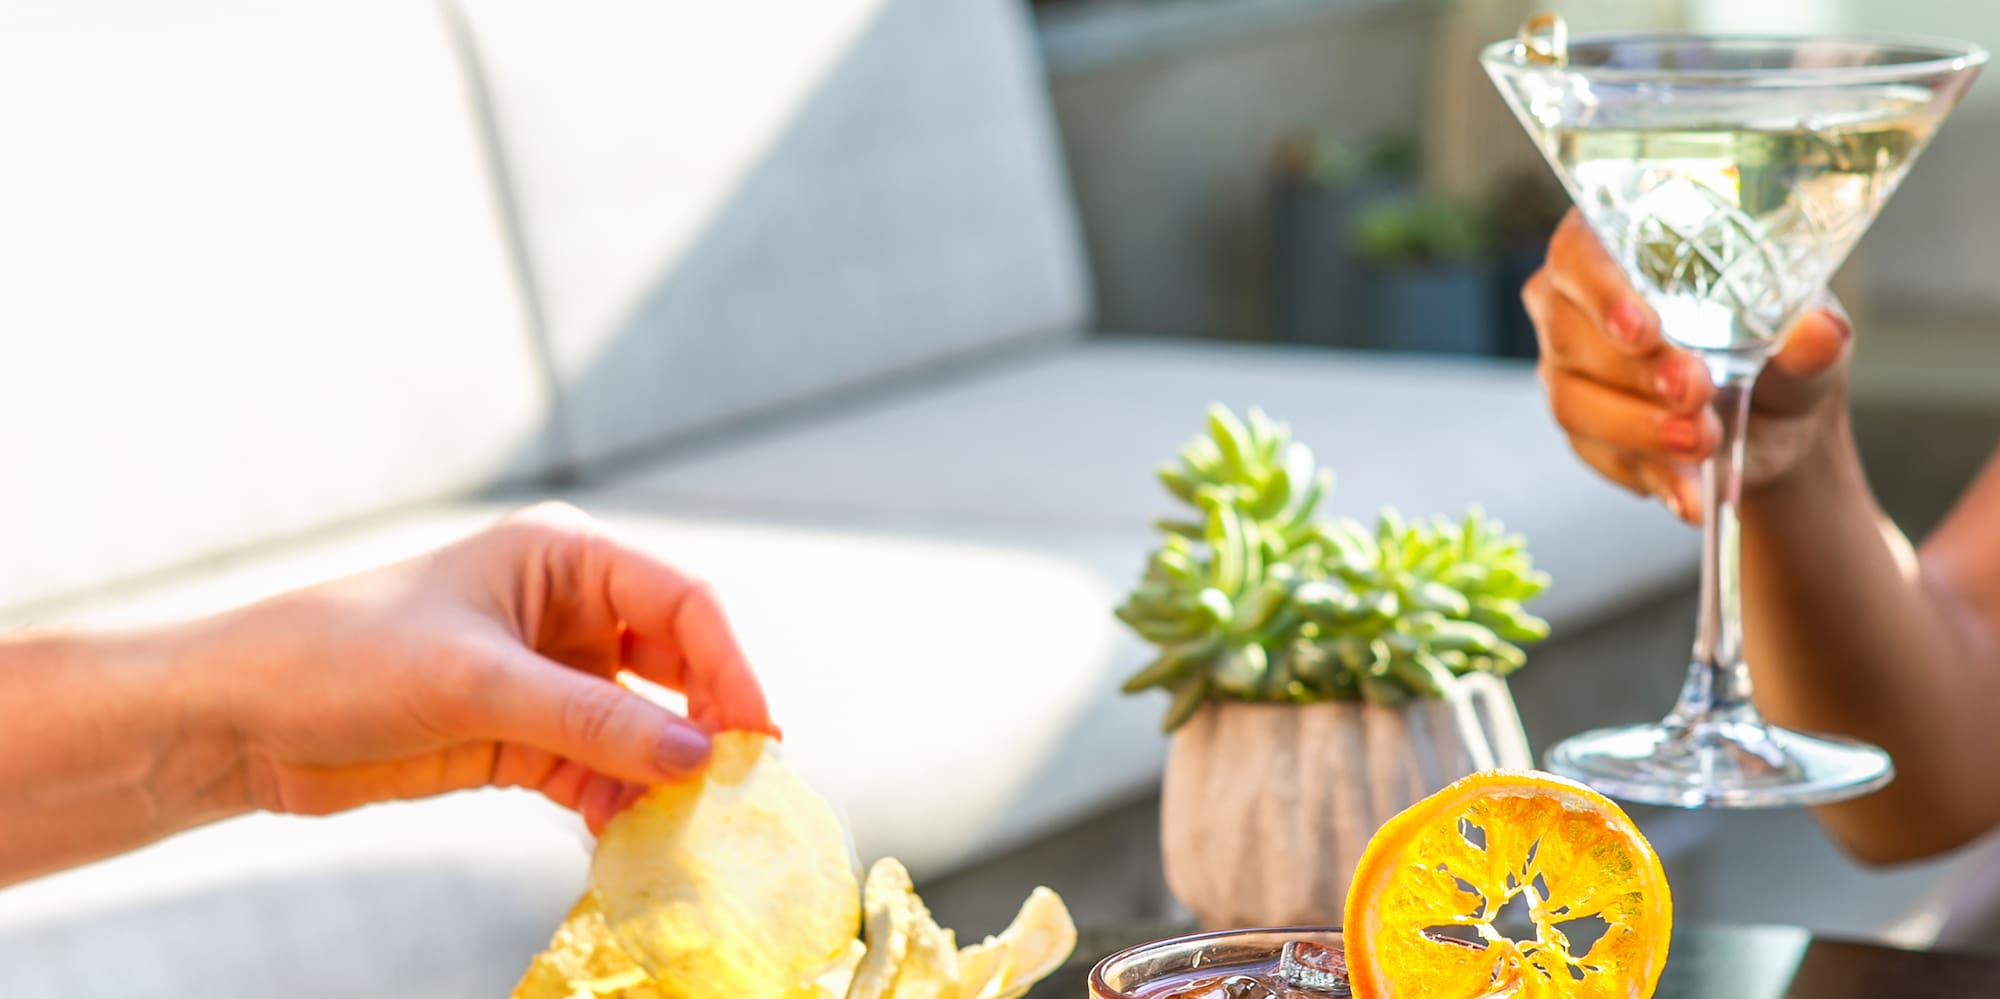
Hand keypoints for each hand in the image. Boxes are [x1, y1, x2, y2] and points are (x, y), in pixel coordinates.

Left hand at [191, 502, 774, 833]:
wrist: (239, 719)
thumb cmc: (342, 658)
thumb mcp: (476, 683)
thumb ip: (593, 720)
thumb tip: (697, 757)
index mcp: (564, 557)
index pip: (684, 604)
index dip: (730, 667)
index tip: (756, 734)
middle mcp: (568, 611)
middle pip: (676, 666)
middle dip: (705, 724)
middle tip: (734, 787)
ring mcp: (546, 678)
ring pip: (640, 727)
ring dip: (660, 774)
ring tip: (678, 824)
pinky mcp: (520, 738)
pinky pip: (597, 771)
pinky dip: (617, 803)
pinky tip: (625, 838)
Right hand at [1523, 210, 1854, 522]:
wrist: (1777, 427)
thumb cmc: (1782, 355)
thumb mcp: (1811, 342)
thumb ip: (1813, 339)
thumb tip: (1818, 332)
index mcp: (1627, 248)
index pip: (1580, 249)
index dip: (1600, 288)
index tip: (1642, 330)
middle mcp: (1578, 302)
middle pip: (1570, 331)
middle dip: (1635, 373)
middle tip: (1697, 395)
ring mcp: (1568, 367)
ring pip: (1574, 401)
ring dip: (1640, 430)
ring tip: (1704, 445)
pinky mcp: (1578, 428)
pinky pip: (1594, 455)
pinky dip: (1648, 475)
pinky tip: (1690, 491)